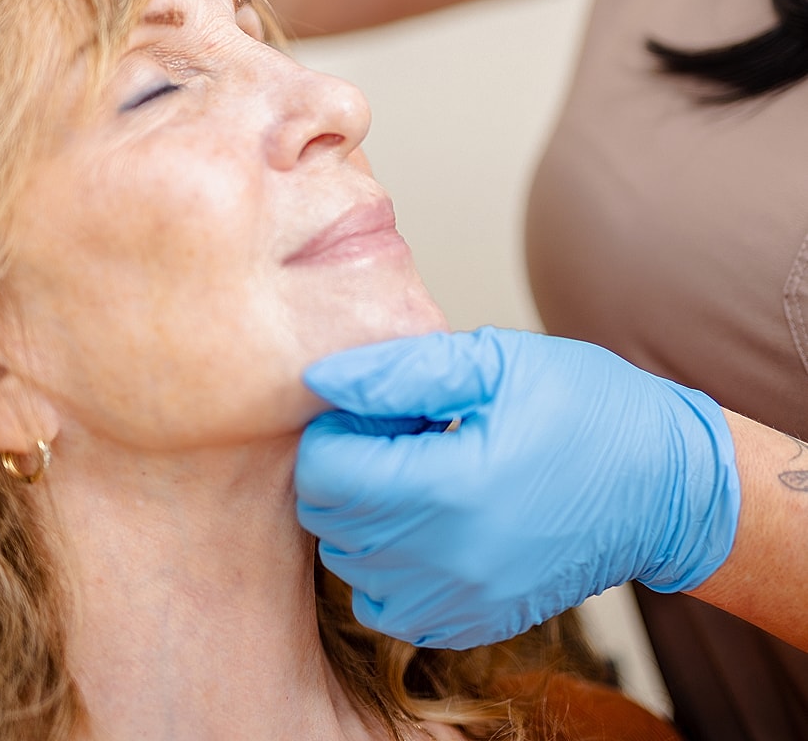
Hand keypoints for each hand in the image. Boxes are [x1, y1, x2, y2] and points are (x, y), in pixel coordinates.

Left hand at [296, 326, 739, 647]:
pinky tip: (426, 520)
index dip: (333, 432)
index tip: (370, 410)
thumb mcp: (494, 362)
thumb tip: (322, 380)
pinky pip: (388, 604)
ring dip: (361, 515)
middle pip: (330, 521)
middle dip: (342, 470)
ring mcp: (463, 601)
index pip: (325, 473)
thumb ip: (399, 371)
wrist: (663, 485)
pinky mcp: (475, 622)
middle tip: (394, 434)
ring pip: (351, 566)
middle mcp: (449, 560)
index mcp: (451, 487)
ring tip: (415, 473)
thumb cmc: (585, 408)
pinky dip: (387, 564)